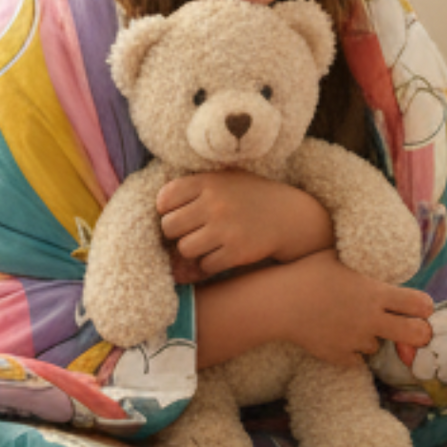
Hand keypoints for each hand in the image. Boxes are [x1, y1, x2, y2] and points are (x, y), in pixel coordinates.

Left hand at [156, 171, 332, 282]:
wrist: (289, 216)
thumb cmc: (248, 198)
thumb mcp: (223, 180)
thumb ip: (191, 191)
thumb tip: (158, 218)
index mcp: (208, 182)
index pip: (164, 198)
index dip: (166, 210)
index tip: (179, 213)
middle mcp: (215, 203)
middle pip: (169, 227)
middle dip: (176, 233)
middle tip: (191, 232)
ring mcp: (226, 229)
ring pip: (184, 249)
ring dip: (192, 251)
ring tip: (207, 243)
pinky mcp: (237, 252)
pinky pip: (205, 265)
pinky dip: (210, 264)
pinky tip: (222, 253)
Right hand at [232, 252, 434, 371]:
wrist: (279, 302)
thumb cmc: (306, 273)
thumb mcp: (337, 256)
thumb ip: (361, 258)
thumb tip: (372, 246)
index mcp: (375, 292)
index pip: (420, 304)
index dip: (425, 307)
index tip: (420, 307)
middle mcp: (371, 318)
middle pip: (416, 334)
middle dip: (420, 333)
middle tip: (415, 330)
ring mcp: (356, 339)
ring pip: (379, 346)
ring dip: (372, 338)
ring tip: (355, 325)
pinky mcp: (339, 355)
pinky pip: (356, 359)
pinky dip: (351, 352)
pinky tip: (339, 338)